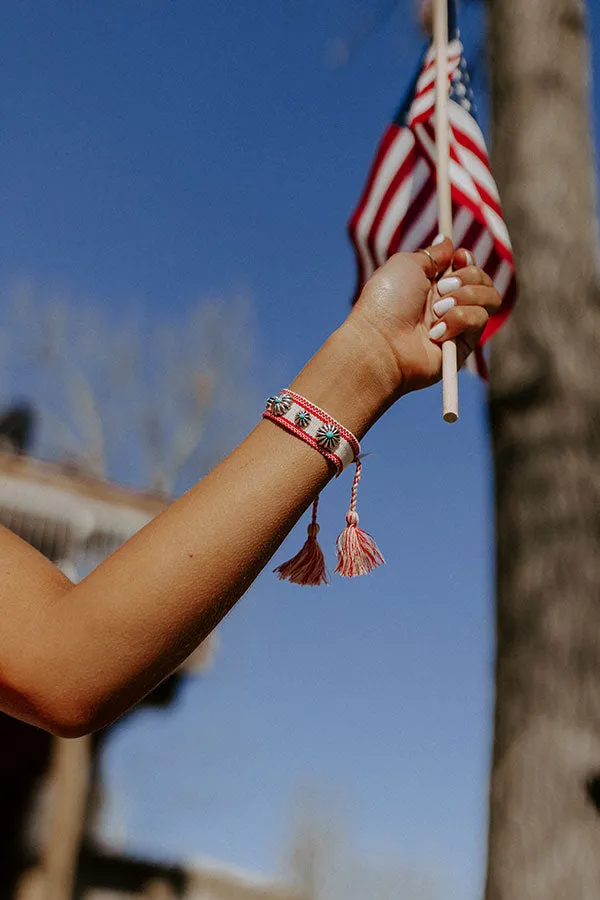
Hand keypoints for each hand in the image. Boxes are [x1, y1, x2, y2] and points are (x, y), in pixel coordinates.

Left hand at [347, 237, 501, 396]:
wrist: (381, 341)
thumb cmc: (387, 302)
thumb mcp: (406, 264)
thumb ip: (432, 254)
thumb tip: (447, 240)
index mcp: (434, 285)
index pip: (468, 267)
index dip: (467, 260)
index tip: (458, 258)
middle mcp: (449, 304)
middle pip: (484, 280)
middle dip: (466, 277)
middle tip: (441, 288)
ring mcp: (459, 325)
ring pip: (490, 298)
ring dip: (463, 297)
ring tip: (437, 311)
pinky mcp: (464, 345)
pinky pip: (480, 319)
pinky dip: (459, 320)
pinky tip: (436, 332)